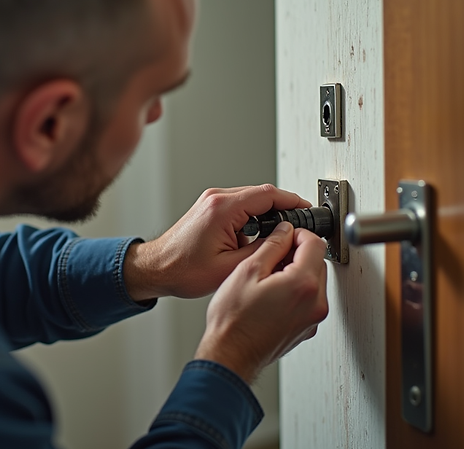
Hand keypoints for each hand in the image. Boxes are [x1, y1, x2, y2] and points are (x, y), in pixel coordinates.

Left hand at [123, 184, 310, 300]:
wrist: (156, 268)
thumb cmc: (183, 269)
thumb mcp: (231, 267)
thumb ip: (262, 250)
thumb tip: (283, 240)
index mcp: (223, 209)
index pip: (268, 195)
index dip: (293, 201)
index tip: (307, 209)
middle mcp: (216, 198)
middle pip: (262, 194)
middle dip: (283, 209)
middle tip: (298, 226)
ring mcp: (211, 201)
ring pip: (251, 200)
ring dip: (267, 214)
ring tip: (278, 236)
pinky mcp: (209, 207)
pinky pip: (240, 206)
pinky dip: (253, 218)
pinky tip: (257, 237)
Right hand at [194, 222, 328, 382]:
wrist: (231, 354)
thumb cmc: (234, 319)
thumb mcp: (248, 270)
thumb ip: (272, 244)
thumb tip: (285, 231)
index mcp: (303, 284)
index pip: (316, 243)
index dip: (299, 234)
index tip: (285, 234)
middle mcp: (315, 303)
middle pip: (317, 262)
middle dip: (297, 254)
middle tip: (272, 256)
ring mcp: (313, 319)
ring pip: (314, 281)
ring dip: (297, 272)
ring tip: (268, 278)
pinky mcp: (306, 329)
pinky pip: (308, 300)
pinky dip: (295, 292)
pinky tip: (271, 295)